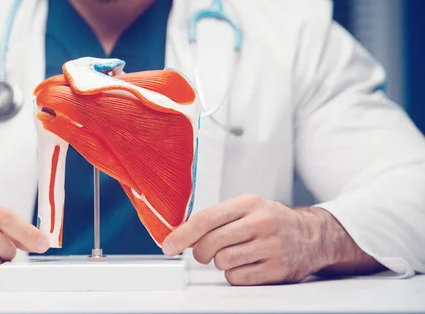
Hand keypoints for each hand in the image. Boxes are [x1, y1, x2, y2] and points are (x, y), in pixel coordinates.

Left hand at [161, 194, 382, 284]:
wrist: (313, 236)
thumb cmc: (272, 221)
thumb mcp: (247, 208)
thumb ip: (217, 218)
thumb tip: (181, 234)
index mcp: (249, 204)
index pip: (206, 218)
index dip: (182, 234)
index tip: (169, 246)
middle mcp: (261, 223)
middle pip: (211, 243)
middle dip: (200, 252)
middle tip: (204, 253)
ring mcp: (271, 247)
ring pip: (222, 262)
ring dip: (220, 263)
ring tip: (233, 255)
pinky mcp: (277, 270)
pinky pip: (237, 278)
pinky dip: (234, 275)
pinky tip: (245, 265)